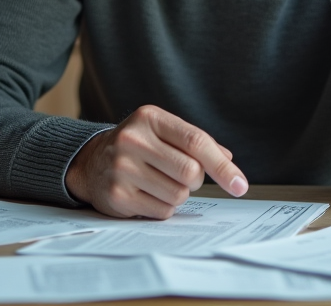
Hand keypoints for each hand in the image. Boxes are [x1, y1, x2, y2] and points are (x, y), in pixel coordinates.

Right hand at [64, 105, 247, 218]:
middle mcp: (133, 140)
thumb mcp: (163, 132)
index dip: (222, 166)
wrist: (90, 162)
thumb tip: (229, 161)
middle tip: (183, 176)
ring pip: (179, 195)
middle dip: (195, 180)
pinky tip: (147, 194)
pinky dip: (163, 207)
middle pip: (191, 172)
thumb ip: (196, 142)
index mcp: (150, 118)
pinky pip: (162, 211)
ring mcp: (122, 168)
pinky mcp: (117, 195)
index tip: (240, 185)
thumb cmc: (138, 146)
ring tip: (159, 182)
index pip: (196, 141)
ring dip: (178, 195)